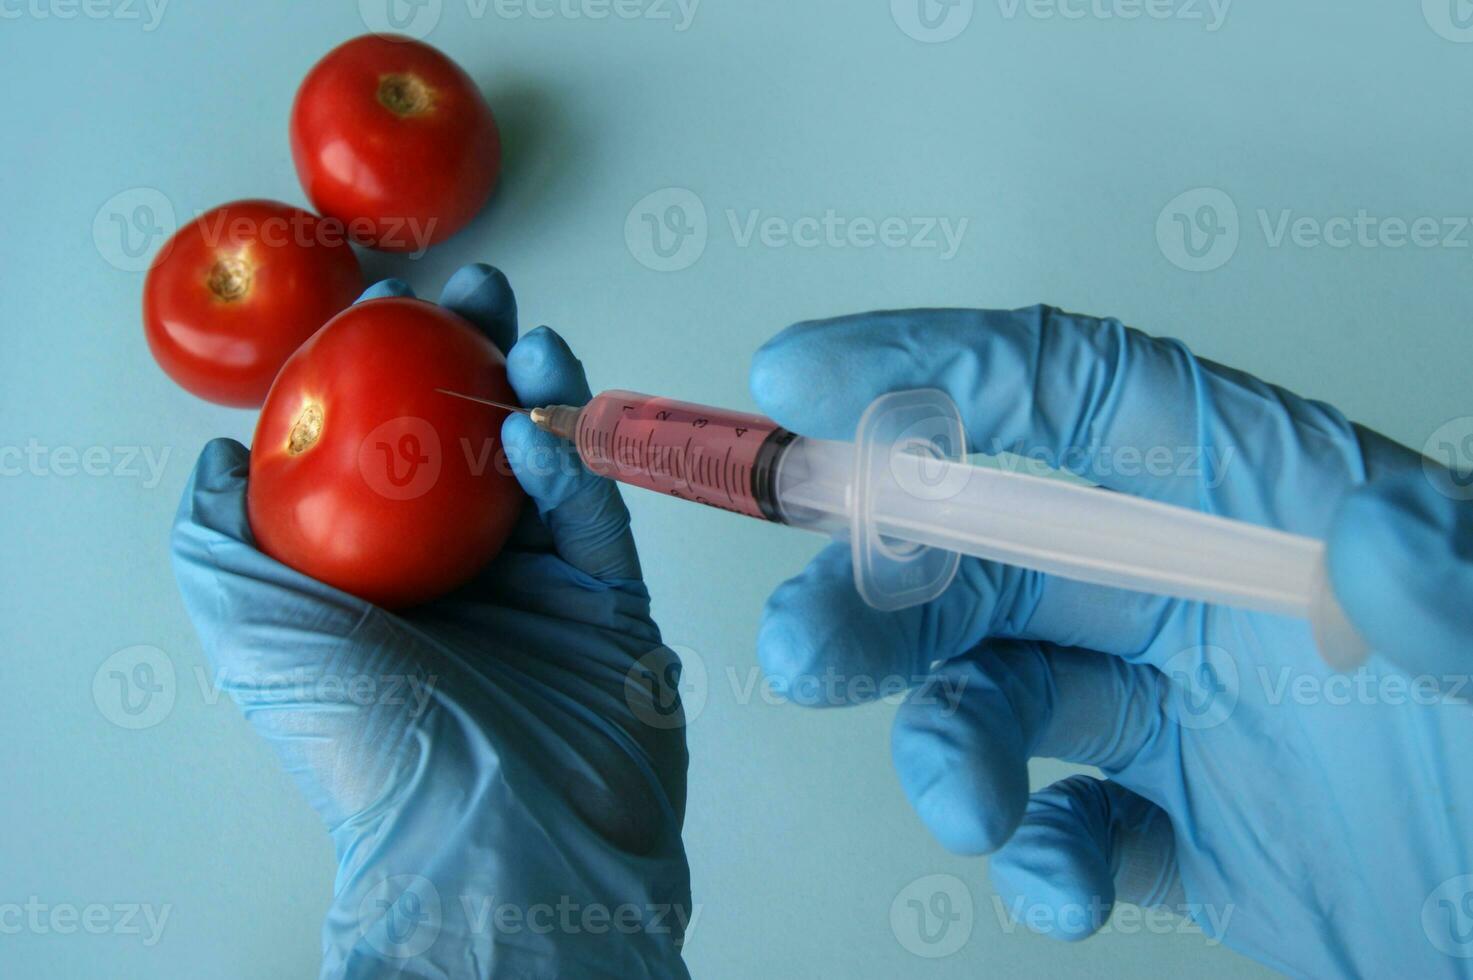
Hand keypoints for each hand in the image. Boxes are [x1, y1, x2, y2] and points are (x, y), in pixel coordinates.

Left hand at [172, 265, 691, 978]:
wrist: (490, 832)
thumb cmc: (362, 731)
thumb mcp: (243, 621)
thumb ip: (218, 533)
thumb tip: (221, 458)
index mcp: (377, 582)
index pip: (384, 450)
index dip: (384, 368)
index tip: (386, 303)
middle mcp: (458, 581)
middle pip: (472, 441)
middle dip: (475, 357)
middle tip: (479, 297)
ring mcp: (541, 594)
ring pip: (547, 468)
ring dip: (537, 395)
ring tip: (526, 340)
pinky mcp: (613, 610)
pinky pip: (597, 521)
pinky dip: (574, 469)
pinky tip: (542, 432)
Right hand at [750, 306, 1472, 976]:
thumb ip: (1451, 596)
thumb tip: (1374, 528)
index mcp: (1270, 501)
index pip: (1076, 390)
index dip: (936, 368)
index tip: (805, 381)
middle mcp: (1205, 591)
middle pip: (995, 552)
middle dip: (881, 593)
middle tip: (803, 645)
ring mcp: (1184, 710)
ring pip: (1000, 691)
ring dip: (946, 743)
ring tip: (966, 805)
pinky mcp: (1183, 824)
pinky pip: (1068, 823)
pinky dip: (1036, 857)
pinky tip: (1062, 886)